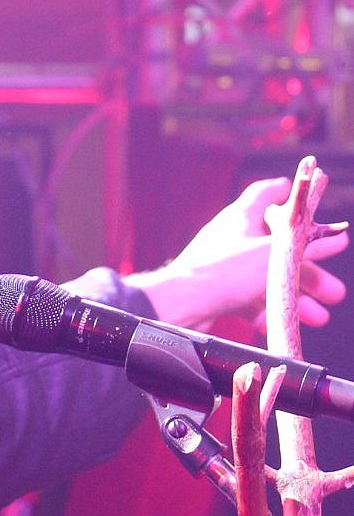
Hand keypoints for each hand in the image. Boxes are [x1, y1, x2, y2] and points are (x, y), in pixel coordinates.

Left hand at [125, 176, 348, 331]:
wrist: (178, 307)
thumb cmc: (221, 272)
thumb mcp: (273, 255)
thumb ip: (306, 245)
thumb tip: (337, 235)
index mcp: (242, 216)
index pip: (268, 193)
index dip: (291, 195)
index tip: (309, 200)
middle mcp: (233, 237)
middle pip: (278, 247)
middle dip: (308, 269)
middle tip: (334, 290)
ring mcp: (225, 265)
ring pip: (267, 277)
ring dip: (293, 295)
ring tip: (317, 316)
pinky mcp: (217, 290)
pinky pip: (249, 298)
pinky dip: (266, 309)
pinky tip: (279, 322)